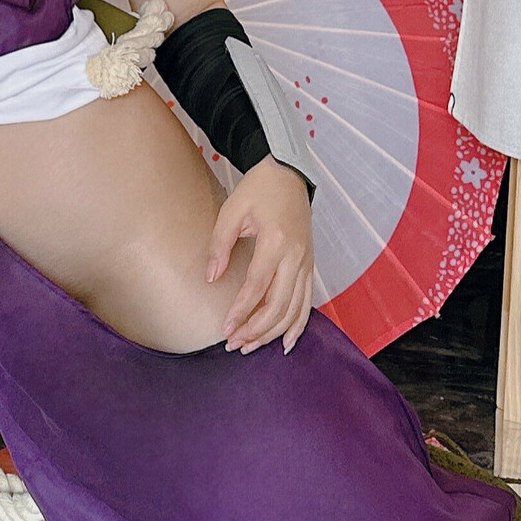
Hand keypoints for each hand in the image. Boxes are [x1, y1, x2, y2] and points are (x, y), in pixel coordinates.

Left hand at [205, 158, 313, 354]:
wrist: (289, 174)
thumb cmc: (259, 189)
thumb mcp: (232, 210)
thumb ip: (220, 245)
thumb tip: (211, 277)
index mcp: (277, 241)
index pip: (258, 286)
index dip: (241, 311)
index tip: (225, 328)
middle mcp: (296, 256)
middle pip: (279, 305)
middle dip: (255, 329)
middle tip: (233, 343)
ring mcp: (306, 263)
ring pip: (294, 309)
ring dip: (272, 332)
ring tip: (249, 345)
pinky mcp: (309, 266)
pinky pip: (307, 302)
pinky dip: (298, 325)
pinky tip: (284, 342)